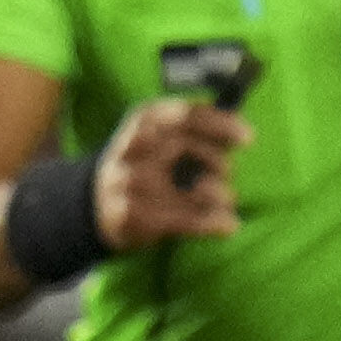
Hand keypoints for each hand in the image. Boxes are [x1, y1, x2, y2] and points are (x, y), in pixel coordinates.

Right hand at [94, 94, 247, 252]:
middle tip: (228, 173)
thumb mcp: (158, 134)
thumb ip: (193, 129)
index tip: (248, 138)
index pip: (187, 114)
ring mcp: (130, 181)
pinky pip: (183, 219)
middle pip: (189, 148)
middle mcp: (134, 146)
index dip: (222, 124)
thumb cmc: (140, 163)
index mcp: (144, 119)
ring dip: (219, 194)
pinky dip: (211, 223)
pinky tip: (228, 226)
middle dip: (217, 162)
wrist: (91, 202)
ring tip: (227, 199)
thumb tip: (239, 135)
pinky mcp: (133, 215)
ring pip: (189, 187)